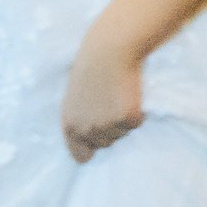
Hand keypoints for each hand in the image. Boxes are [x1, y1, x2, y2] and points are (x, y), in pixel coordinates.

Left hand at [61, 43, 144, 163]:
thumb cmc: (91, 67)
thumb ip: (79, 120)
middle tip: (110, 105)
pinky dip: (137, 112)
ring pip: (121, 134)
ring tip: (118, 96)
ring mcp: (108, 126)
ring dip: (123, 121)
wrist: (109, 50)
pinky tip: (129, 94)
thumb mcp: (74, 98)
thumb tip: (89, 139)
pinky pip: (136, 123)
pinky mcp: (128, 119)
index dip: (91, 148)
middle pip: (105, 144)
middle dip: (109, 130)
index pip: (81, 156)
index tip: (99, 142)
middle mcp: (87, 130)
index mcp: (70, 126)